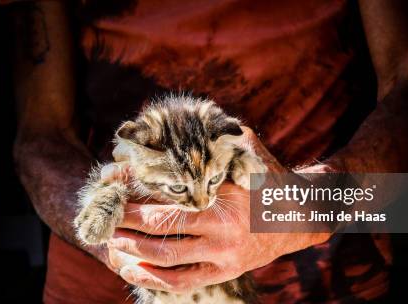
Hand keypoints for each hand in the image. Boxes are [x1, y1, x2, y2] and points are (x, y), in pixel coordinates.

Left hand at [106, 128, 331, 292]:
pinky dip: (153, 279)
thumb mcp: (246, 146)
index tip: (113, 184)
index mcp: (226, 197)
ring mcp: (224, 257)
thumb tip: (171, 126)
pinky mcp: (224, 272)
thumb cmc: (269, 175)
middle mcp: (223, 231)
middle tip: (104, 213)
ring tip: (110, 240)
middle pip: (161, 228)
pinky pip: (182, 282)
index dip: (136, 193)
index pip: (169, 196)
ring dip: (133, 250)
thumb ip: (213, 136)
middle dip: (126, 221)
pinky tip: (130, 269)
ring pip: (167, 259)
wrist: (303, 215)